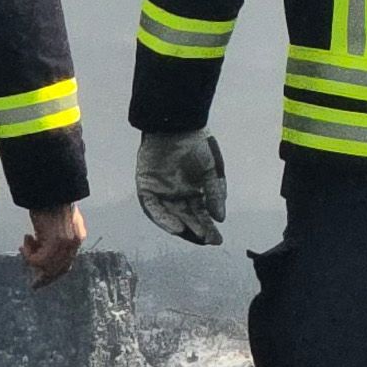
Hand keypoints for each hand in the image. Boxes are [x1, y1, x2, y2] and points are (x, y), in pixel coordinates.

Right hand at [21, 203, 86, 285]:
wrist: (48, 189)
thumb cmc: (48, 202)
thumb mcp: (55, 222)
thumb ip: (55, 237)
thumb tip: (44, 252)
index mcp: (78, 237)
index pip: (66, 264)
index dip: (53, 274)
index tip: (41, 282)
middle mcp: (75, 243)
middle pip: (59, 270)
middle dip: (44, 277)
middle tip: (34, 285)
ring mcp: (66, 244)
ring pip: (46, 267)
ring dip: (32, 259)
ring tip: (25, 244)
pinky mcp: (56, 243)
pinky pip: (38, 260)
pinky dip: (28, 253)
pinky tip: (26, 239)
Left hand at [135, 130, 228, 245]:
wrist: (175, 126)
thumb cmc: (196, 144)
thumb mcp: (212, 169)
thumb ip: (215, 193)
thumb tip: (220, 218)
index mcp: (193, 190)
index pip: (200, 214)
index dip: (208, 227)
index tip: (217, 239)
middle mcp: (177, 194)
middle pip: (187, 217)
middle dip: (198, 230)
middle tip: (209, 240)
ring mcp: (161, 192)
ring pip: (170, 216)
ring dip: (182, 227)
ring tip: (194, 235)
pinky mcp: (146, 188)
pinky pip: (153, 208)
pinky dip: (163, 218)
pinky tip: (175, 227)